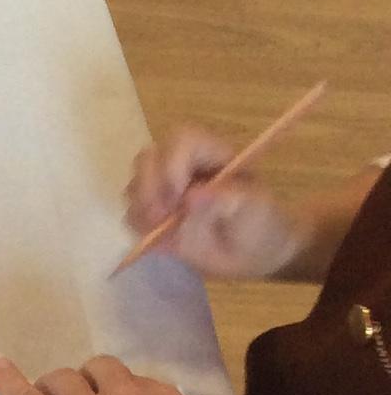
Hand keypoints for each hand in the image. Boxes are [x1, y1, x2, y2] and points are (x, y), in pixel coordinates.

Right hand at [123, 127, 302, 278]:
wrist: (255, 254)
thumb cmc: (262, 226)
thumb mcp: (257, 212)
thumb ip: (230, 201)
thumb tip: (191, 197)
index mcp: (212, 155)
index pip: (183, 140)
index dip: (173, 163)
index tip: (178, 197)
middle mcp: (183, 166)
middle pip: (149, 158)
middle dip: (148, 188)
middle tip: (162, 218)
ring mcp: (165, 190)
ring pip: (135, 184)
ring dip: (142, 209)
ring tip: (162, 231)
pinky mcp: (154, 215)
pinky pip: (132, 213)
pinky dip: (139, 227)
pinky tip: (161, 242)